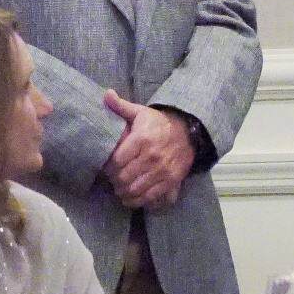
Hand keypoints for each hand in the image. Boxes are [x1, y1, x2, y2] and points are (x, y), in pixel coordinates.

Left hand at [102, 91, 193, 208]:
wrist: (188, 132)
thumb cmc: (158, 123)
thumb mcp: (140, 112)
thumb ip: (120, 106)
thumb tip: (106, 93)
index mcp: (142, 139)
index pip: (117, 161)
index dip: (107, 167)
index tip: (104, 167)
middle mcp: (152, 156)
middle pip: (124, 177)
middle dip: (113, 181)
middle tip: (110, 179)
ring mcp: (162, 171)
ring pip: (135, 189)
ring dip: (123, 192)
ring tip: (118, 188)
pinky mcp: (171, 181)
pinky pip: (150, 196)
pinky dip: (136, 200)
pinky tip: (129, 197)